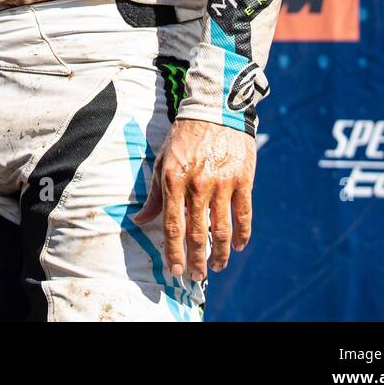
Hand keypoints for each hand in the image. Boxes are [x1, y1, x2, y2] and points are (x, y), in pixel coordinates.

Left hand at [133, 118, 255, 279]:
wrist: (215, 109)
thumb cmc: (185, 136)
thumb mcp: (163, 161)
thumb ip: (154, 194)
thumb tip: (139, 220)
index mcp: (173, 180)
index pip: (172, 226)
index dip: (174, 252)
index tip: (176, 271)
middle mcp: (197, 185)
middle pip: (198, 233)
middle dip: (196, 260)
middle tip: (197, 275)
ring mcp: (222, 183)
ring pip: (222, 230)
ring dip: (220, 254)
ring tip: (217, 266)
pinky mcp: (243, 179)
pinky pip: (244, 215)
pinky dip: (242, 234)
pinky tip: (239, 245)